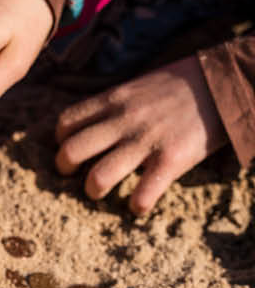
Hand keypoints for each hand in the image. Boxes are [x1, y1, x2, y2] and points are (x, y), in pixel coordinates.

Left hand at [54, 55, 227, 213]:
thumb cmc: (183, 84)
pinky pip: (142, 194)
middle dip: (64, 169)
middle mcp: (124, 120)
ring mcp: (146, 141)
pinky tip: (139, 204)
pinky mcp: (171, 159)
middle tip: (72, 176)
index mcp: (115, 100)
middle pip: (71, 152)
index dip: (61, 141)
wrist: (227, 81)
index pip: (66, 123)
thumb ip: (115, 105)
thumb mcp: (139, 86)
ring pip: (98, 177)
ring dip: (93, 190)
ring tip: (98, 191)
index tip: (70, 147)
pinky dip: (136, 206)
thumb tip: (92, 124)